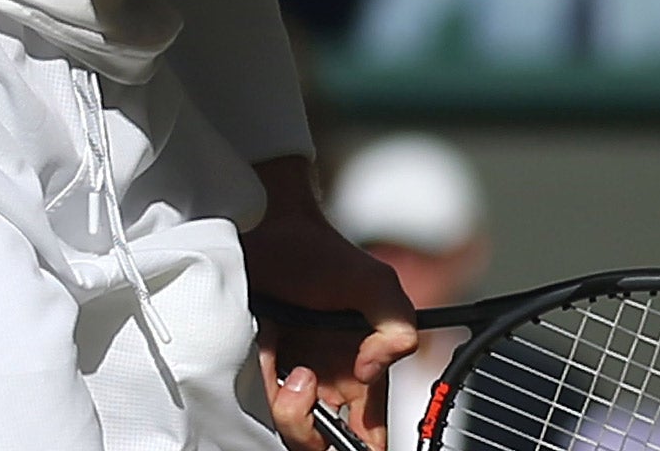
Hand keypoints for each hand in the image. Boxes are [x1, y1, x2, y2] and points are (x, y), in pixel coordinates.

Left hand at [244, 160, 416, 450]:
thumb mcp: (374, 284)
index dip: (364, 443)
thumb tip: (373, 369)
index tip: (353, 440)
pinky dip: (266, 394)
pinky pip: (262, 409)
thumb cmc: (317, 252)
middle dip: (317, 433)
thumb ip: (398, 325)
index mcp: (365, 370)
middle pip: (328, 441)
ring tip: (291, 370)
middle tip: (307, 390)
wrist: (264, 231)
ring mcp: (294, 380)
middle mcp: (330, 380)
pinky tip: (270, 360)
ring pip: (295, 432)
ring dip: (291, 411)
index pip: (371, 431)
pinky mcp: (261, 376)